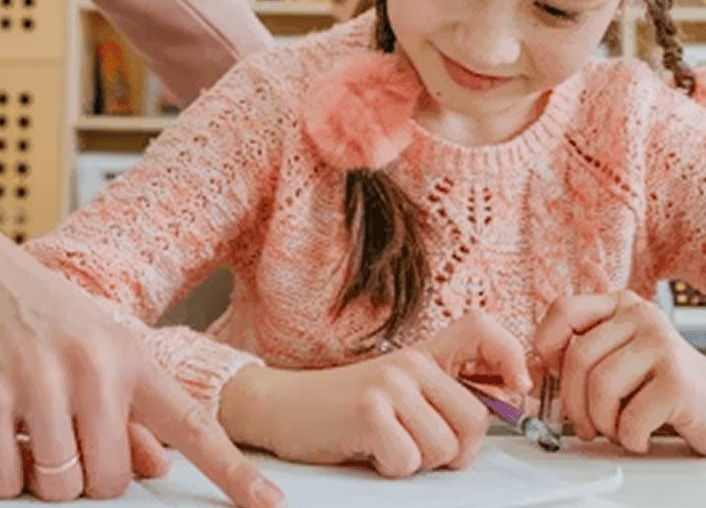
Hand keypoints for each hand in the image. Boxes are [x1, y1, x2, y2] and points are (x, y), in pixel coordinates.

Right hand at [0, 153, 282, 505]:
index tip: (268, 505)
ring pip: (59, 487)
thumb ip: (128, 406)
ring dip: (36, 475)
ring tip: (23, 425)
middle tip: (56, 431)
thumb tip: (158, 464)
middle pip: (110, 482)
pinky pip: (4, 480)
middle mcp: (93, 367)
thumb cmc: (22, 300)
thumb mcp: (89, 339)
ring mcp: (40, 382)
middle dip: (82, 474)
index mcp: (126, 352)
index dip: (232, 474)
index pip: (191, 423)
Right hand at [221, 310, 530, 478]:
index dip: (512, 355)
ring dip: (420, 463)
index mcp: (421, 356)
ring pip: (446, 448)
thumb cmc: (343, 409)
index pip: (481, 329)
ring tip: (387, 444)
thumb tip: (510, 400)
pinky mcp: (369, 410)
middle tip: (416, 444)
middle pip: (476, 419)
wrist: (279, 407)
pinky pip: (409, 461)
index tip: (518, 388)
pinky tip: (368, 449)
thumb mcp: (398, 392)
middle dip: (456, 450)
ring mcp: (389, 384)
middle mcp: (409, 363)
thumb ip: (445, 392)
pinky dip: (391, 469)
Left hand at [533, 290, 705, 453]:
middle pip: (579, 357)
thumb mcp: (621, 355)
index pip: (564, 309)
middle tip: (583, 425)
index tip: (550, 372)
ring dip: (602, 423)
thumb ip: (585, 351)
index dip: (546, 344)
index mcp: (619, 305)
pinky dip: (628, 437)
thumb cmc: (661, 384)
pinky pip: (631, 416)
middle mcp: (640, 316)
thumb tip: (535, 367)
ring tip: (616, 430)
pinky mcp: (678, 381)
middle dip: (573, 402)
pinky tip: (639, 437)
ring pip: (601, 386)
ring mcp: (661, 344)